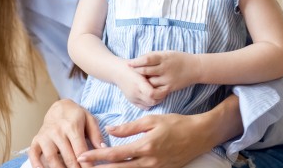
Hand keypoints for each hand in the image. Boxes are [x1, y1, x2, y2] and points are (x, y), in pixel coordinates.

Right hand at [27, 99, 103, 167]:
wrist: (58, 108)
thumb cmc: (76, 116)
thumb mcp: (89, 120)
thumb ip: (96, 135)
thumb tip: (103, 148)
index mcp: (72, 126)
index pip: (80, 150)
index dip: (86, 164)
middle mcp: (57, 131)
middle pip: (67, 157)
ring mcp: (45, 136)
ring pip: (51, 159)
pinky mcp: (36, 141)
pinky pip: (34, 155)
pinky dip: (38, 166)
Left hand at [77, 113, 210, 167]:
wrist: (200, 135)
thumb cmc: (176, 123)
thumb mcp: (152, 120)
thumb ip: (129, 127)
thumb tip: (109, 130)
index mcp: (144, 146)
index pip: (115, 154)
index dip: (96, 156)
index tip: (82, 156)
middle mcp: (148, 162)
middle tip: (82, 166)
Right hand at [115, 63, 166, 109]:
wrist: (118, 71)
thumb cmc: (133, 66)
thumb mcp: (144, 67)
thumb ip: (153, 74)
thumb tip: (165, 80)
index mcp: (138, 82)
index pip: (152, 94)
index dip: (161, 92)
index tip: (166, 87)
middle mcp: (135, 92)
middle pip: (152, 101)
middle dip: (161, 97)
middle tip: (165, 90)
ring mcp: (132, 98)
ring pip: (149, 105)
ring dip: (156, 100)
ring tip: (160, 92)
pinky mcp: (132, 101)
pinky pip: (144, 106)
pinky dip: (150, 103)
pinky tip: (153, 96)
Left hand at [129, 51, 197, 94]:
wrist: (195, 68)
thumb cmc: (179, 59)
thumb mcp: (167, 53)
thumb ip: (154, 56)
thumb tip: (139, 59)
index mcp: (163, 57)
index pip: (146, 59)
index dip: (136, 62)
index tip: (129, 63)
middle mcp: (165, 68)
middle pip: (146, 71)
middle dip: (137, 72)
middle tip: (130, 73)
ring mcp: (168, 78)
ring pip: (150, 82)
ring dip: (143, 82)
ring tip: (137, 81)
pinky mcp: (170, 87)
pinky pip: (157, 90)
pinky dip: (151, 89)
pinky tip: (147, 88)